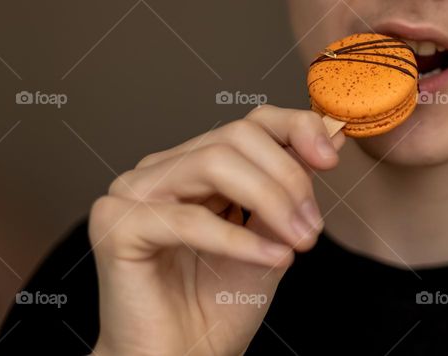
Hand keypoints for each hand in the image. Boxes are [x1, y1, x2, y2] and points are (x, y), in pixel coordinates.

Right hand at [89, 105, 343, 354]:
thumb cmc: (218, 305)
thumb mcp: (272, 234)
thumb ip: (291, 186)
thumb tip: (331, 135)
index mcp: (195, 167)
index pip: (248, 124)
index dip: (295, 129)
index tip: (331, 157)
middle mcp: (161, 172)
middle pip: (234, 137)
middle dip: (288, 179)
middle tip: (313, 228)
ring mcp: (133, 194)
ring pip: (214, 164)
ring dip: (271, 202)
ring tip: (298, 243)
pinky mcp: (116, 227)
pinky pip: (189, 219)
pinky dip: (240, 239)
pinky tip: (273, 258)